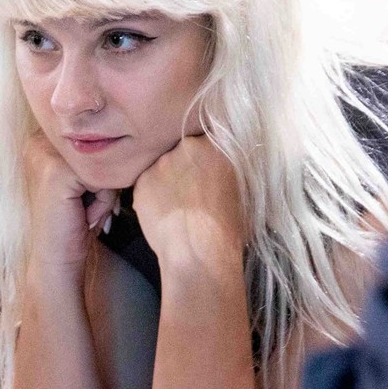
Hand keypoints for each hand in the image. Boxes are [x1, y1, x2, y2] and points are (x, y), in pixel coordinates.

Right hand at [21, 132, 117, 283]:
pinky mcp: (57, 172)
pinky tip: (83, 215)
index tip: (83, 194)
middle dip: (103, 180)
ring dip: (104, 191)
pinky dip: (103, 201)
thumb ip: (98, 154)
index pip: (98, 139)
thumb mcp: (87, 179)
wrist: (56, 258)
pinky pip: (104, 178)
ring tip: (84, 210)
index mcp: (45, 137)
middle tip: (84, 206)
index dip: (102, 168)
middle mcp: (40, 140)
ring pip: (105, 162)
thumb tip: (130, 138)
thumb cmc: (76, 221)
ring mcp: (45, 155)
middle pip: (102, 148)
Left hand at [129, 136, 243, 274]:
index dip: (206, 155)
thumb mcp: (245, 188)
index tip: (207, 168)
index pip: (209, 137)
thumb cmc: (231, 226)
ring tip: (177, 202)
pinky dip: (153, 193)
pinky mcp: (141, 182)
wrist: (200, 252)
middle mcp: (186, 146)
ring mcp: (161, 163)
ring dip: (168, 178)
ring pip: (163, 165)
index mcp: (217, 144)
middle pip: (183, 149)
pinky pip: (147, 182)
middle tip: (192, 187)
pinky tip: (164, 211)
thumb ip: (232, 167)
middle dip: (186, 164)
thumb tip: (227, 164)